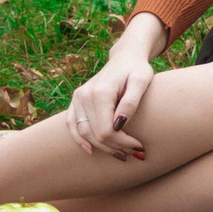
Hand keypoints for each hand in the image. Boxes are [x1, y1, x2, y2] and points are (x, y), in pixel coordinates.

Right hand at [65, 15, 162, 161]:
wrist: (125, 57)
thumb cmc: (137, 70)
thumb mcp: (141, 82)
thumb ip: (131, 102)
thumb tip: (119, 125)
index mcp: (101, 93)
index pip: (106, 131)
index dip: (122, 143)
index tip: (139, 147)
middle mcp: (85, 96)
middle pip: (95, 135)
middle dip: (115, 147)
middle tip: (134, 152)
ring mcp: (78, 98)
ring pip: (83, 133)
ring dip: (101, 148)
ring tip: (120, 153)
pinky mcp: (76, 100)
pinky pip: (71, 124)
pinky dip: (78, 139)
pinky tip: (90, 150)